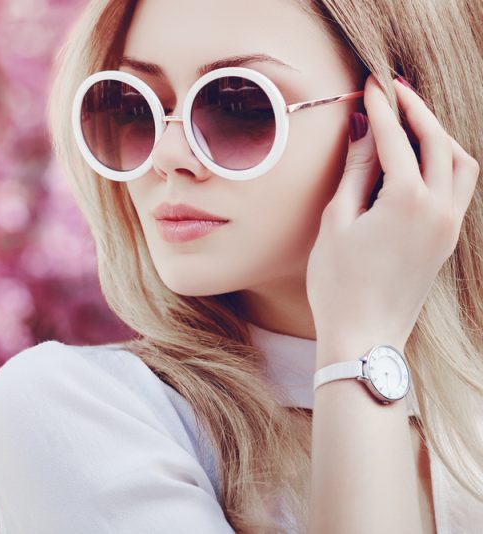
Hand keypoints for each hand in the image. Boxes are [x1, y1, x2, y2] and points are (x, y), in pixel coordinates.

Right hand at [306, 73, 479, 359]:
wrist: (364, 335)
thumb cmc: (339, 282)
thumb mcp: (337, 220)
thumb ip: (356, 170)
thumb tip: (365, 130)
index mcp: (408, 201)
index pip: (396, 139)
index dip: (382, 109)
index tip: (370, 86)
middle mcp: (439, 208)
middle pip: (438, 142)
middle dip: (417, 111)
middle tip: (394, 90)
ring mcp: (448, 225)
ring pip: (460, 163)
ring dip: (439, 136)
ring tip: (412, 122)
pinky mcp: (447, 239)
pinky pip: (459, 187)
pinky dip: (444, 162)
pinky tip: (421, 160)